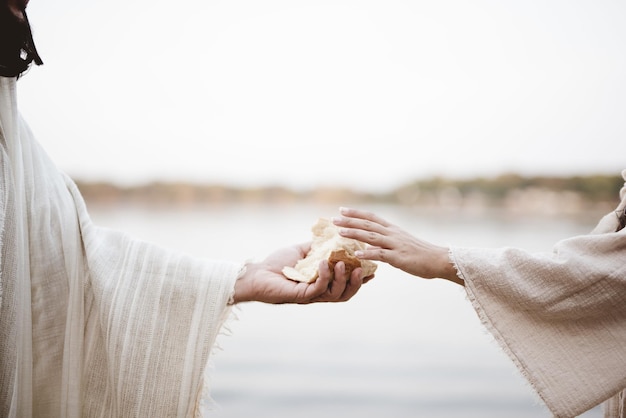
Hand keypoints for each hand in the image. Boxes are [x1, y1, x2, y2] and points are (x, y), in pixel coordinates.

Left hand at [232, 242, 366, 303]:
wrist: (257, 274)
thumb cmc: (278, 264)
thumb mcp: (303, 252)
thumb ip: (319, 247)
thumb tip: (333, 236)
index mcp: (322, 284)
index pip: (346, 285)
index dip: (360, 280)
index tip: (373, 270)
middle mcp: (319, 293)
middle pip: (345, 294)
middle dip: (356, 283)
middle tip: (362, 269)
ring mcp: (310, 296)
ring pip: (334, 294)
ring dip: (342, 279)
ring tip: (344, 264)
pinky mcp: (300, 296)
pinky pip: (317, 289)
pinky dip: (324, 276)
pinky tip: (324, 263)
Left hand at [333, 207, 461, 284]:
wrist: (438, 260)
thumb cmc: (420, 254)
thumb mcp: (400, 244)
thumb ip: (384, 244)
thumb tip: (368, 246)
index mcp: (392, 229)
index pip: (371, 217)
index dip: (356, 213)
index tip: (341, 209)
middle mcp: (392, 234)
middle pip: (368, 224)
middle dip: (350, 221)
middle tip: (333, 219)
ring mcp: (395, 245)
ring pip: (371, 237)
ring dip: (354, 233)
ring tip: (340, 232)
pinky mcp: (399, 257)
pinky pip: (381, 254)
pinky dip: (368, 253)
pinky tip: (356, 254)